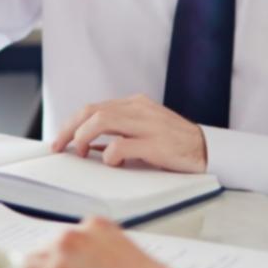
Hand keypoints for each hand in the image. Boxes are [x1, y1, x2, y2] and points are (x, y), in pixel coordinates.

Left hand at [50, 94, 207, 172]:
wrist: (209, 150)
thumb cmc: (175, 144)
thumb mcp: (145, 131)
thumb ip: (121, 132)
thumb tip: (89, 146)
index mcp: (135, 104)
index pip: (93, 107)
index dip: (72, 123)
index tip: (60, 139)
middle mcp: (139, 109)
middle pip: (92, 111)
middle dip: (70, 129)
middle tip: (59, 146)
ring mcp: (148, 124)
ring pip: (103, 120)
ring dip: (84, 137)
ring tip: (80, 152)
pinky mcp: (157, 143)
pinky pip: (123, 145)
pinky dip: (110, 154)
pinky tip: (111, 162)